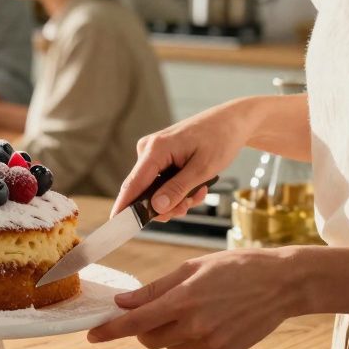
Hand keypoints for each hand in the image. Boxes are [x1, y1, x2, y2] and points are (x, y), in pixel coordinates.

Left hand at [87, 248, 304, 348]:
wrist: (282, 284)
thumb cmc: (236, 268)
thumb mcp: (191, 269)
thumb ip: (155, 289)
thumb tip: (123, 302)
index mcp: (183, 301)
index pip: (135, 323)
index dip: (110, 330)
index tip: (92, 335)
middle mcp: (195, 326)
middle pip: (149, 338)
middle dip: (143, 327)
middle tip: (156, 308)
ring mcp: (211, 343)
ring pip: (171, 345)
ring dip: (169, 331)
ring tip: (194, 307)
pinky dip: (193, 337)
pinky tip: (213, 318)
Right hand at [112, 101, 256, 219]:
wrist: (232, 121)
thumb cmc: (220, 138)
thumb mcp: (203, 169)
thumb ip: (178, 189)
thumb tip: (156, 208)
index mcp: (156, 149)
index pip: (133, 185)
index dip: (124, 208)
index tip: (116, 227)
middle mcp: (148, 149)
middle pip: (144, 191)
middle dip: (166, 206)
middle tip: (189, 208)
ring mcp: (153, 153)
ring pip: (155, 190)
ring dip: (176, 199)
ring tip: (199, 193)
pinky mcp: (159, 156)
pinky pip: (161, 182)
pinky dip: (178, 190)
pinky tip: (196, 187)